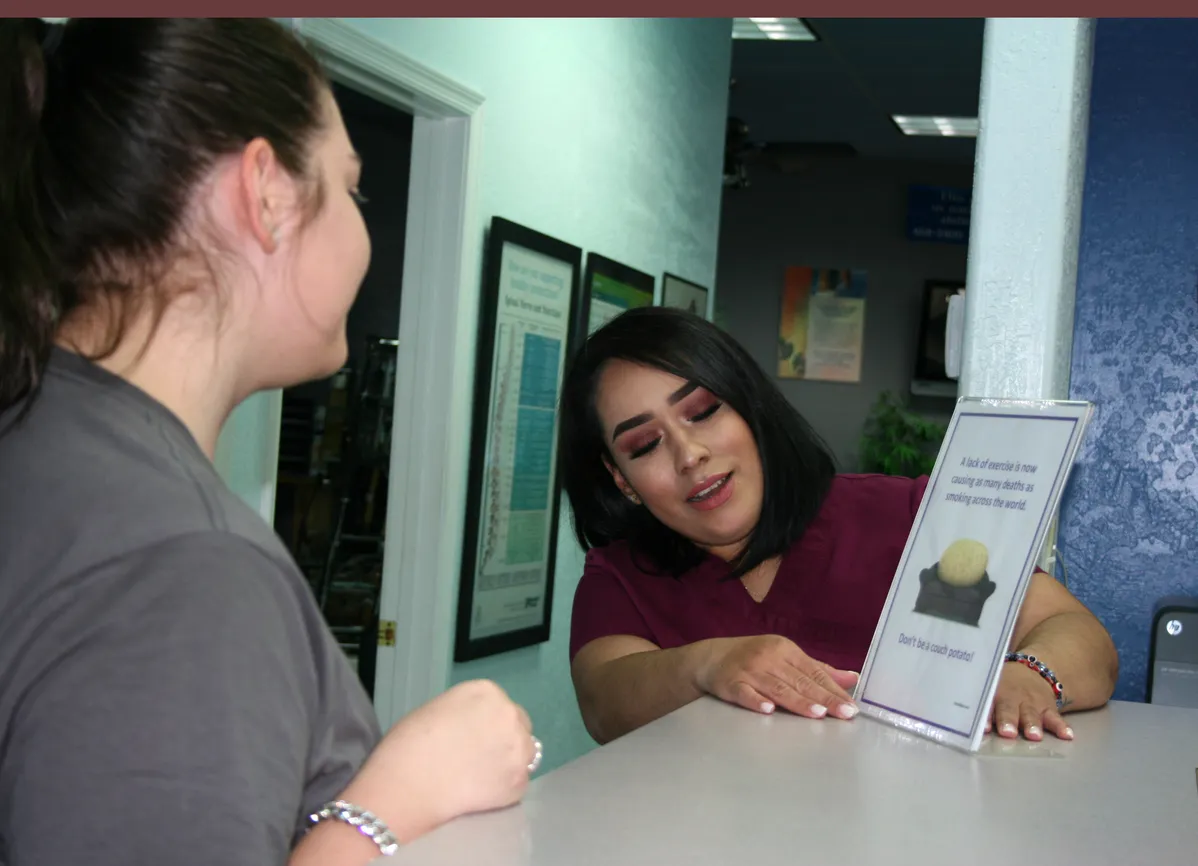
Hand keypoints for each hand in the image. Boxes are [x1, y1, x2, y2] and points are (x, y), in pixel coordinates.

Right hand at [341, 679, 536, 841]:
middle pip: (519, 726)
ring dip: (509, 762)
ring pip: (525, 754)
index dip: (488, 724)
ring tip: (481, 777)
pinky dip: (503, 789)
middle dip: (504, 739)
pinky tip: (480, 793)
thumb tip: (472, 726)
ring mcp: (519, 749)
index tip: (475, 738)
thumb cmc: (409, 744)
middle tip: (481, 757)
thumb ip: (465, 713)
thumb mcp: (438, 709)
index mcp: (487, 692)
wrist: (407, 784)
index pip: (501, 705)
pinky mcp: (519, 782)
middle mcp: (509, 714)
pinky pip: (518, 783)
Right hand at [694, 634, 859, 720]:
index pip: (814, 672)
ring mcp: (749, 670)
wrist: (711, 658)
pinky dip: (756, 701)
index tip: (851, 706)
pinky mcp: (731, 683)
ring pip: (777, 688)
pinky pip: (745, 693)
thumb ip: (818, 670)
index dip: (833, 690)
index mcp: (785, 650)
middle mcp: (768, 657)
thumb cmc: (755, 658)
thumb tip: (853, 678)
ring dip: (798, 701)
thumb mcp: (786, 657)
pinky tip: (768, 709)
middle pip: (800, 682)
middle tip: (844, 713)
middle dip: (824, 698)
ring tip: (818, 713)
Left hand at [986, 662, 1073, 741]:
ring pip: (1031, 714)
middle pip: (1009, 709)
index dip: (985, 716)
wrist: (1032, 670)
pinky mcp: (1048, 708)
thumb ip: (979, 704)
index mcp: (994, 693)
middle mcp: (1012, 697)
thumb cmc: (1002, 686)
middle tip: (1007, 733)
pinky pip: (1055, 717)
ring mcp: (1031, 703)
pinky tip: (1067, 735)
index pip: (987, 705)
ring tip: (1033, 736)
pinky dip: (1061, 726)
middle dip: (1008, 721)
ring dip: (1032, 724)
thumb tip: (958, 722)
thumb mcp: (989, 688)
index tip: (984, 728)